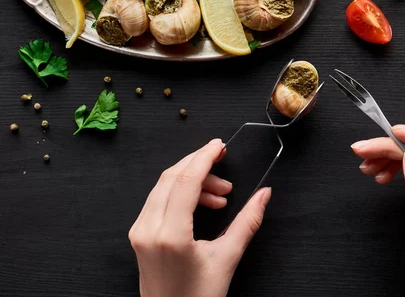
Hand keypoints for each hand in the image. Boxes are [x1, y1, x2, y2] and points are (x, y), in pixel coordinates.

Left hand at [128, 139, 271, 296]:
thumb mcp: (227, 258)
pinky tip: (203, 203)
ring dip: (193, 181)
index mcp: (170, 234)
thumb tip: (263, 194)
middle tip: (223, 165)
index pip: (185, 180)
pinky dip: (181, 193)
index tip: (219, 146)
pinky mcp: (140, 234)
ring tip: (221, 195)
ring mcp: (140, 232)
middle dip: (199, 165)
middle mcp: (148, 229)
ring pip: (164, 186)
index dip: (204, 157)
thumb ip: (248, 222)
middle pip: (171, 177)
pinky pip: (159, 199)